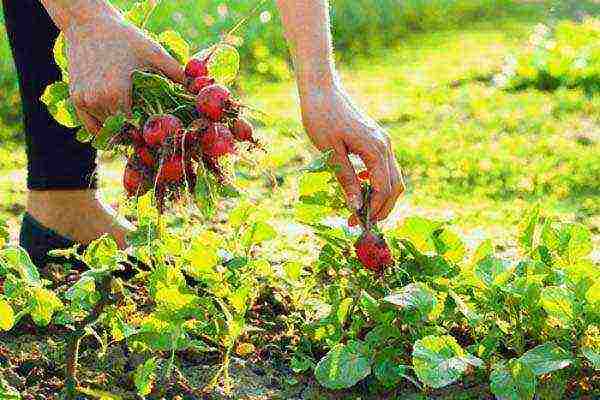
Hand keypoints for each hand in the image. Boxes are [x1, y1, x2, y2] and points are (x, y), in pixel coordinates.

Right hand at [64, 10, 184, 132]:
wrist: (87, 24)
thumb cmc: (124, 37)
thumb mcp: (154, 54)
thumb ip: (177, 74)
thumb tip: (199, 90)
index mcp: (117, 94)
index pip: (138, 128)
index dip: (151, 131)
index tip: (161, 130)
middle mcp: (98, 101)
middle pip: (124, 131)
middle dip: (139, 132)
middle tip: (152, 131)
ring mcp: (84, 102)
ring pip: (109, 130)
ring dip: (123, 130)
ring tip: (138, 125)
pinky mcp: (76, 100)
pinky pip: (93, 127)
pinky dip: (106, 128)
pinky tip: (120, 124)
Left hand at [299, 83, 404, 223]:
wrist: (321, 90)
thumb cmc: (321, 118)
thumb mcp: (331, 152)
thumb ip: (346, 179)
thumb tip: (356, 206)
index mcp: (375, 149)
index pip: (383, 188)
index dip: (373, 209)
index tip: (357, 223)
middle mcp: (384, 145)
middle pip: (395, 186)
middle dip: (382, 207)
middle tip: (361, 222)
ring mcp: (383, 141)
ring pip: (392, 177)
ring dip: (381, 196)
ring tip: (361, 209)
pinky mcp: (376, 139)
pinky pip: (384, 167)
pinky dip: (377, 182)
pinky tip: (359, 188)